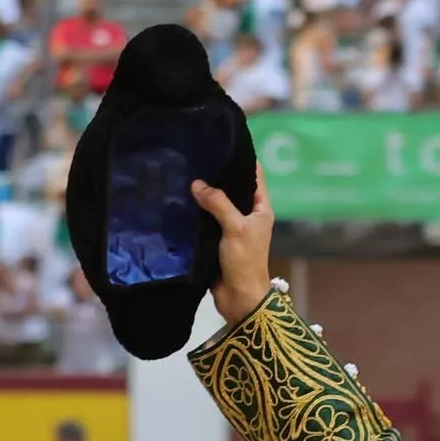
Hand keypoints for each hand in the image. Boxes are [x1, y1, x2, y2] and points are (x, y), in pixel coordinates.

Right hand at [191, 164, 273, 325]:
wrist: (239, 298)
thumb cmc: (245, 262)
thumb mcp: (236, 228)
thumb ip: (218, 204)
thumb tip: (198, 184)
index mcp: (261, 209)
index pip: (254, 175)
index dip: (242, 159)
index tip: (223, 142)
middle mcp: (247, 215)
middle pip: (233, 188)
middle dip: (217, 174)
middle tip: (195, 154)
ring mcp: (231, 227)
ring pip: (217, 203)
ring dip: (203, 192)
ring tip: (183, 170)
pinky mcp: (216, 238)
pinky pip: (205, 219)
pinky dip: (195, 210)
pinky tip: (179, 197)